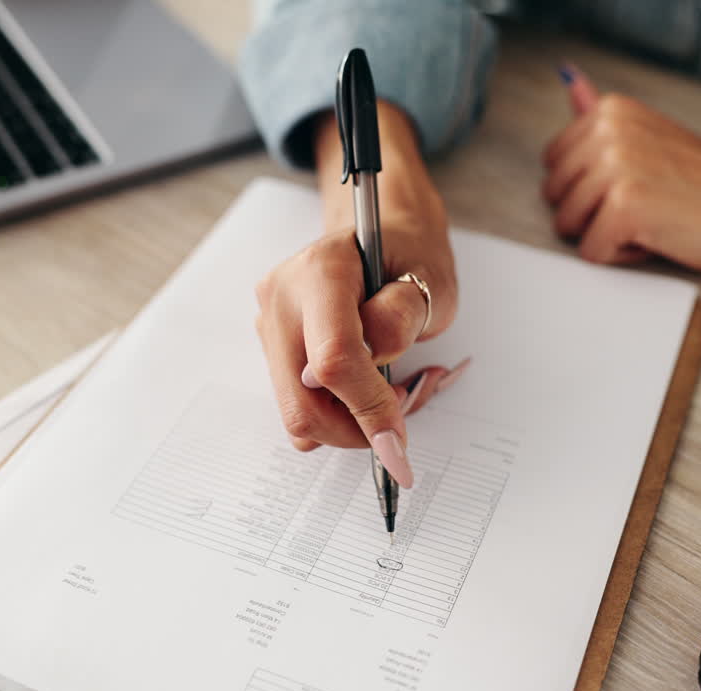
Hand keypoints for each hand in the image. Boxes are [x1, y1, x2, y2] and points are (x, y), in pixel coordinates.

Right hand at [254, 102, 460, 486]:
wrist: (381, 233)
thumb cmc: (410, 255)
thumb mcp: (431, 279)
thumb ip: (404, 317)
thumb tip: (372, 362)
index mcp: (321, 270)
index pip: (333, 358)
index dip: (367, 409)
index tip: (398, 447)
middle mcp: (281, 296)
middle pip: (303, 401)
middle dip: (355, 428)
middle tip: (402, 413)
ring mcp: (268, 323)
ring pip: (297, 412)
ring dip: (348, 423)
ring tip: (391, 393)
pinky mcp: (271, 346)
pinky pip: (298, 403)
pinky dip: (335, 414)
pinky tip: (365, 389)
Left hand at [542, 93, 700, 279]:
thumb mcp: (653, 139)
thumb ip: (605, 120)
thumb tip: (572, 86)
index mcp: (613, 110)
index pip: (553, 165)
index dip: (591, 189)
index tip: (639, 184)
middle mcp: (610, 130)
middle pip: (555, 196)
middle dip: (593, 214)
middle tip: (651, 205)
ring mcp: (616, 167)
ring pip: (567, 225)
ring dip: (609, 236)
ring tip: (656, 220)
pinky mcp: (624, 207)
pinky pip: (591, 252)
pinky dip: (624, 258)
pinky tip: (662, 238)